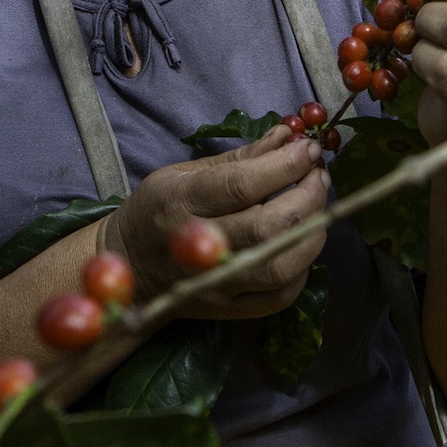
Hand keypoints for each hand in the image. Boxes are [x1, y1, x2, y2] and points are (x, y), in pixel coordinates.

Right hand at [106, 123, 330, 319]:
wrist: (129, 265)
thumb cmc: (158, 210)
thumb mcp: (183, 173)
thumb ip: (239, 158)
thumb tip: (288, 136)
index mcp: (179, 203)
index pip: (242, 185)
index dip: (285, 166)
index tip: (309, 150)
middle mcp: (196, 247)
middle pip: (266, 227)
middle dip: (307, 197)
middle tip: (318, 176)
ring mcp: (212, 283)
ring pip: (279, 266)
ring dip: (311, 232)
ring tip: (315, 207)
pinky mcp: (227, 309)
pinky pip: (279, 296)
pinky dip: (302, 268)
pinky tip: (300, 243)